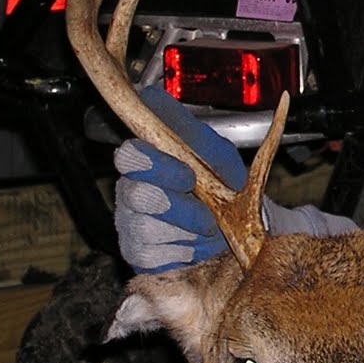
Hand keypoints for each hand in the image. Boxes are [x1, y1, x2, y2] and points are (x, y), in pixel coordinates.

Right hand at [113, 87, 248, 272]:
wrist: (235, 228)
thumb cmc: (219, 184)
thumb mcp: (215, 153)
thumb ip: (195, 136)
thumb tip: (162, 108)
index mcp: (146, 158)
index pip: (128, 155)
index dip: (155, 166)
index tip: (188, 175)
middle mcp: (131, 188)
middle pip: (136, 194)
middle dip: (178, 206)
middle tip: (206, 212)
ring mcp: (130, 221)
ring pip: (146, 227)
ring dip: (188, 230)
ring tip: (208, 228)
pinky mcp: (136, 252)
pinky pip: (152, 254)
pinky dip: (184, 251)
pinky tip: (196, 245)